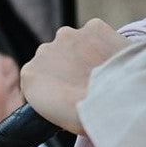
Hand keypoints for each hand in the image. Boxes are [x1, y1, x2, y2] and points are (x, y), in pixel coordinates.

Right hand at [21, 18, 127, 133]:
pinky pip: (96, 35)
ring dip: (83, 54)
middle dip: (68, 68)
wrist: (115, 103)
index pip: (39, 77)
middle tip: (86, 85)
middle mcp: (43, 51)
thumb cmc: (86, 118)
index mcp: (30, 75)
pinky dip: (103, 44)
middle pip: (55, 58)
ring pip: (74, 43)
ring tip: (101, 73)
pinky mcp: (93, 28)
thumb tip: (67, 96)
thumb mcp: (57, 116)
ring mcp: (68, 37)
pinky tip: (113, 60)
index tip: (68, 94)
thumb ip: (54, 98)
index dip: (55, 86)